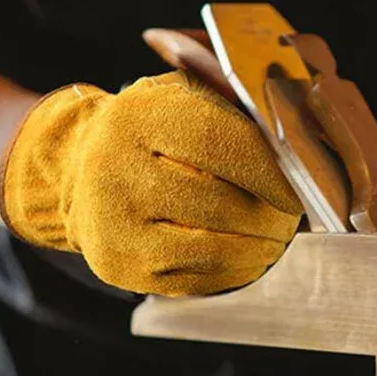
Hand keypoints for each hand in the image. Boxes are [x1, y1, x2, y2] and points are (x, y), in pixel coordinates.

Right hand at [0, 71, 301, 295]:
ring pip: (211, 249)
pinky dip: (234, 272)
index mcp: (138, 118)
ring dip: (258, 249)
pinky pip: (193, 279)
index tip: (298, 191)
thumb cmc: (150, 131)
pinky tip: (251, 259)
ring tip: (278, 239)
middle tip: (292, 220)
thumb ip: (231, 104)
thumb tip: (293, 137)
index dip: (268, 172)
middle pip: (219, 204)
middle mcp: (117, 170)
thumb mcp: (180, 96)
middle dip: (270, 217)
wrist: (78, 170)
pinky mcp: (119, 266)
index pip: (219, 144)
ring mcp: (115, 223)